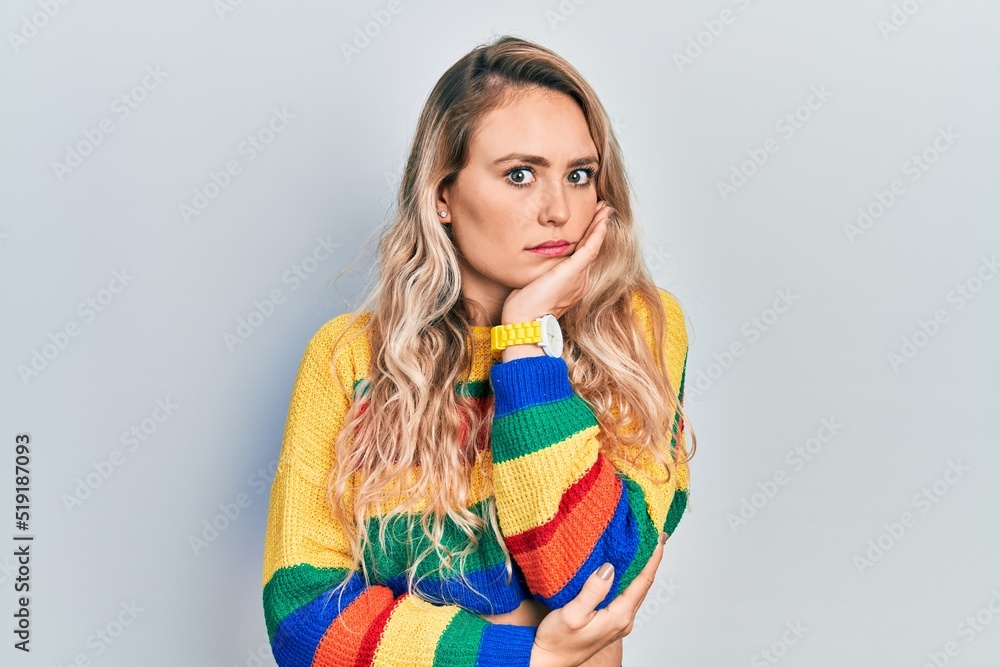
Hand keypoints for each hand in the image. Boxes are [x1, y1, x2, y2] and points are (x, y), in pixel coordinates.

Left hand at [503, 200, 613, 322]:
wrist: (525, 323)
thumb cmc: (524, 309)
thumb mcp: (533, 285)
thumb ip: (540, 273)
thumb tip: (534, 260)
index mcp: (572, 285)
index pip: (583, 256)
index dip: (589, 238)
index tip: (592, 223)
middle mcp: (580, 281)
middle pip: (592, 249)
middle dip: (598, 228)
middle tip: (604, 210)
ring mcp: (579, 278)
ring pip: (593, 246)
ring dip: (600, 225)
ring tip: (605, 209)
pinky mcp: (573, 273)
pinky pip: (590, 248)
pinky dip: (596, 233)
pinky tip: (601, 220)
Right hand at [529, 533, 666, 666]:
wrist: (548, 661)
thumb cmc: (557, 641)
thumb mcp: (572, 614)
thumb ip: (593, 591)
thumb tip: (610, 567)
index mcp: (619, 617)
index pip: (642, 582)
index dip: (652, 559)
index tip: (658, 539)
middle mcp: (623, 620)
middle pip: (642, 585)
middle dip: (649, 560)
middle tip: (654, 536)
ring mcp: (617, 621)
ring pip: (634, 589)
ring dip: (639, 568)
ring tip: (642, 547)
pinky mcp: (608, 620)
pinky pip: (624, 594)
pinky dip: (627, 577)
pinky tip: (622, 568)